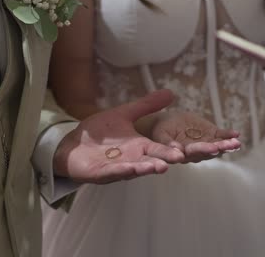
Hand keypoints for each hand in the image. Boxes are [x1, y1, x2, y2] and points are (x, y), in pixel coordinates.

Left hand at [54, 90, 185, 183]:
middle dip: (166, 160)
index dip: (176, 149)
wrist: (73, 144)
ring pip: (135, 169)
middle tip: (181, 158)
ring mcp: (117, 167)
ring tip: (160, 167)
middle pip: (153, 160)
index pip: (162, 148)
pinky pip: (112, 173)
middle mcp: (133, 159)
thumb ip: (146, 106)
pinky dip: (121, 172)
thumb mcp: (124, 114)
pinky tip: (130, 169)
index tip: (192, 148)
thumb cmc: (100, 132)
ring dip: (146, 168)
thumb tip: (171, 93)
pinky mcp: (100, 173)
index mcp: (140, 146)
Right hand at [151, 111, 240, 162]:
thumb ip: (167, 143)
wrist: (167, 122)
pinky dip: (228, 134)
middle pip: (209, 151)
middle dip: (219, 148)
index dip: (204, 150)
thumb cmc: (161, 129)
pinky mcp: (211, 134)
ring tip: (236, 143)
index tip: (213, 148)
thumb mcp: (161, 134)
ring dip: (227, 145)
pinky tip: (236, 133)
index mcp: (183, 153)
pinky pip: (221, 135)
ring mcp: (205, 143)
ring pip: (217, 146)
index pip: (194, 152)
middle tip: (229, 145)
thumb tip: (176, 150)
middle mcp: (196, 151)